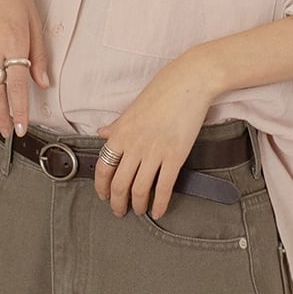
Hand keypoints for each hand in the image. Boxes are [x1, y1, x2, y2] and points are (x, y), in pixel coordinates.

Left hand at [94, 53, 216, 219]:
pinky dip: (160, 203)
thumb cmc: (162, 91)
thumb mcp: (133, 108)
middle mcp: (134, 145)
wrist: (190, 82)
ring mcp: (154, 152)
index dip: (101, 187)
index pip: (103, 167)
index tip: (104, 196)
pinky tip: (159, 211)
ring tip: (139, 211)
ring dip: (138, 205)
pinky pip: (164, 187)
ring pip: (140, 189)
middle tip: (120, 210)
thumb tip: (102, 133)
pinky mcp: (176, 156)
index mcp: (120, 133)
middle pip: (120, 184)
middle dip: (118, 202)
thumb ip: (117, 126)